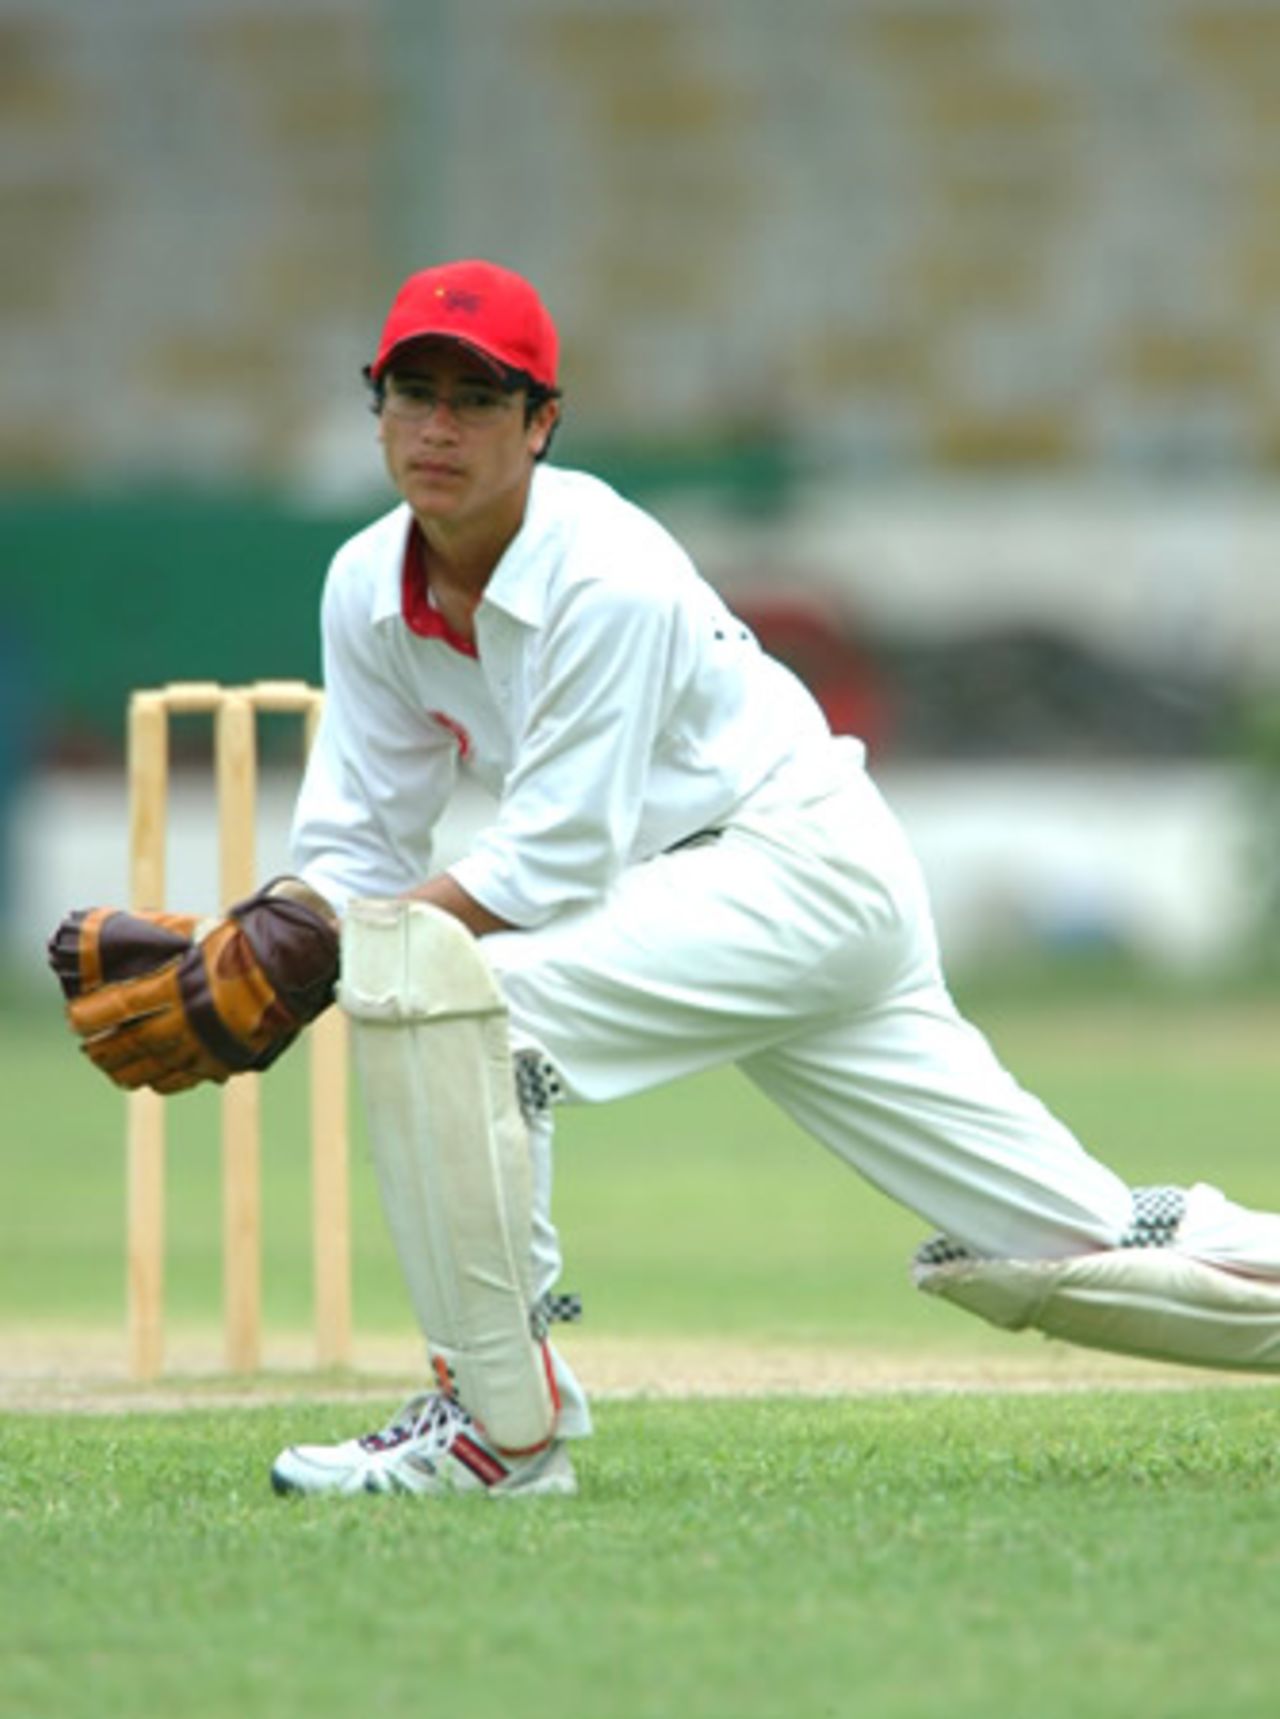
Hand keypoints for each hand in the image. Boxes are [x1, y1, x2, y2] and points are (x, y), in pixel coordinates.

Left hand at [57, 879, 339, 1094]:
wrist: (295, 962)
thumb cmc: (244, 939)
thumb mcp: (196, 932)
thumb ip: (161, 941)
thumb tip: (126, 939)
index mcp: (176, 983)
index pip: (118, 1007)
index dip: (91, 1017)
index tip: (76, 1019)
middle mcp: (187, 1019)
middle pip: (131, 1045)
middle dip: (103, 1050)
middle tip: (89, 1050)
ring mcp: (207, 1044)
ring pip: (154, 1067)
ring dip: (127, 1070)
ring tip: (112, 1069)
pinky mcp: (225, 1058)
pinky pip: (185, 1078)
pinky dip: (163, 1080)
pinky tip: (151, 1079)